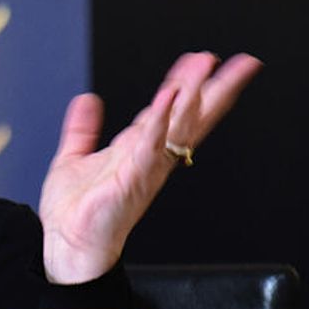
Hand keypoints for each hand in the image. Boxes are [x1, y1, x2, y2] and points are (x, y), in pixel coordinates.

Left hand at [38, 52, 261, 283]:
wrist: (66, 248)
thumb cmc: (75, 213)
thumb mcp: (74, 158)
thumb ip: (82, 129)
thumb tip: (88, 99)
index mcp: (138, 150)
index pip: (172, 111)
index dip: (189, 84)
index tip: (205, 60)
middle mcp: (149, 159)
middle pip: (191, 117)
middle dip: (216, 89)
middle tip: (242, 64)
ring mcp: (144, 170)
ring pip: (178, 127)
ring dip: (193, 96)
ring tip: (206, 68)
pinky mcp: (131, 181)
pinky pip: (150, 145)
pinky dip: (161, 121)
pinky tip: (169, 98)